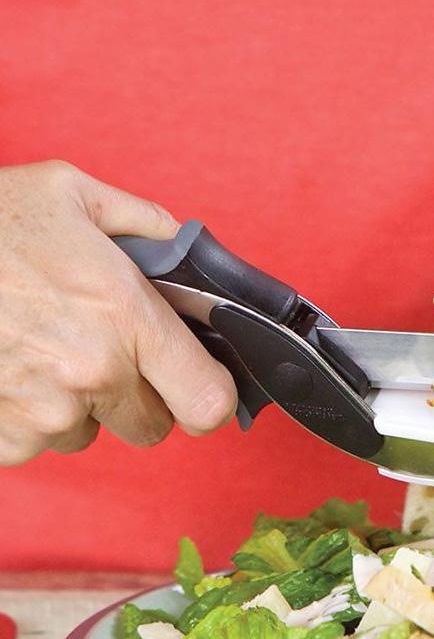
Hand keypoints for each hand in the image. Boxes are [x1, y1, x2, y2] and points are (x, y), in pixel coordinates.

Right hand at [0, 161, 236, 464]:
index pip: (208, 402)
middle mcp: (93, 372)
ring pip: (88, 434)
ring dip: (76, 406)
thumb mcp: (72, 193)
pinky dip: (25, 420)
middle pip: (152, 426)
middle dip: (137, 398)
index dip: (208, 399)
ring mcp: (44, 412)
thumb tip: (185, 249)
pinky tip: (7, 371)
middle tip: (104, 355)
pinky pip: (35, 445)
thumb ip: (146, 225)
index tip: (196, 387)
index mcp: (126, 317)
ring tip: (39, 351)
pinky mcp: (2, 438)